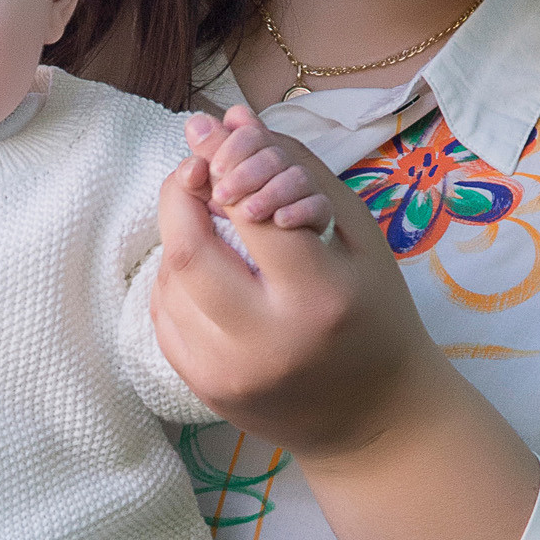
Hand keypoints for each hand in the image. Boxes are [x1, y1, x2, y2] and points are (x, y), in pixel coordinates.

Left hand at [151, 123, 539, 539]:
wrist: (375, 421)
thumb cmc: (375, 316)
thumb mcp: (356, 236)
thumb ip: (295, 171)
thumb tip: (230, 118)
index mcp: (318, 297)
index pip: (250, 211)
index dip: (222, 158)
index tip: (208, 127)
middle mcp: (265, 341)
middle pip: (189, 248)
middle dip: (183, 191)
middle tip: (198, 166)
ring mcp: (226, 372)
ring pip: (170, 280)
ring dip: (182, 236)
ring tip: (218, 226)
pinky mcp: (202, 390)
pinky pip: (164, 316)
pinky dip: (177, 280)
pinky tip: (211, 274)